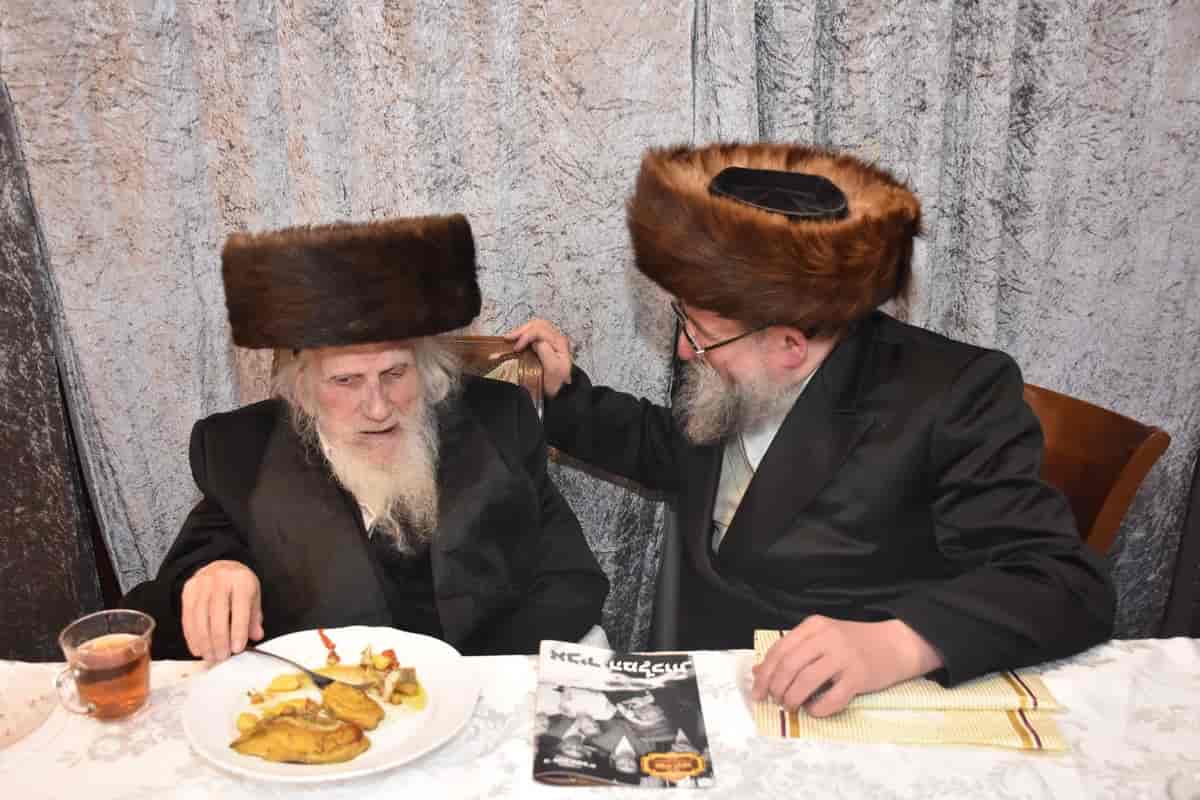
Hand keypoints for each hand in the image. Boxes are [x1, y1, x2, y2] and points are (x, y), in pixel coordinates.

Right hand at [180, 560, 263, 662]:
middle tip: (222, 657)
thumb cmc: (239, 585)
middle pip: (217, 616)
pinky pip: (188, 618)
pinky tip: (198, 649)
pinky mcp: (188, 592)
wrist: (219, 567)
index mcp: (240, 581)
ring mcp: (201, 585)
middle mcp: (219, 581)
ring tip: (211, 657)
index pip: (240, 609)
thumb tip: (256, 636)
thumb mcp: (253, 595)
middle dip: (219, 641)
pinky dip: (192, 637)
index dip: (238, 631)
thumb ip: (254, 617)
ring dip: (205, 643)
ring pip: (200, 619)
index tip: (237, 649)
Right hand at [504, 319, 573, 397]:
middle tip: (508, 338)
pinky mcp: (547, 344)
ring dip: (522, 330)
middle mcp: (557, 338)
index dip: (526, 337)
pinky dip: (525, 333)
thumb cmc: (557, 382)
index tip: (516, 348)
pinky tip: (517, 339)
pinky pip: (535, 332)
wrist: (560, 391)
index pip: (540, 331)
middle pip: (538, 325)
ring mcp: (552, 340)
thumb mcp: (552, 368)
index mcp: (559, 343)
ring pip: (536, 326)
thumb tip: (534, 341)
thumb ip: (545, 351)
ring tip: (510, 338)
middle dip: (521, 330)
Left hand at [751, 616, 942, 716]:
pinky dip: (817, 709)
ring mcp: (843, 657)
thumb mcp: (820, 638)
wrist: (895, 644)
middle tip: (775, 701)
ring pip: (806, 681)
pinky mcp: (858, 676)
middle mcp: (826, 638)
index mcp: (813, 626)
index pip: (779, 650)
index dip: (764, 673)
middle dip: (775, 687)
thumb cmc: (853, 642)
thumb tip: (758, 672)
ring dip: (792, 698)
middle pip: (789, 665)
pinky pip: (831, 698)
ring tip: (790, 706)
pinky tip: (813, 711)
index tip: (757, 691)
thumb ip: (792, 651)